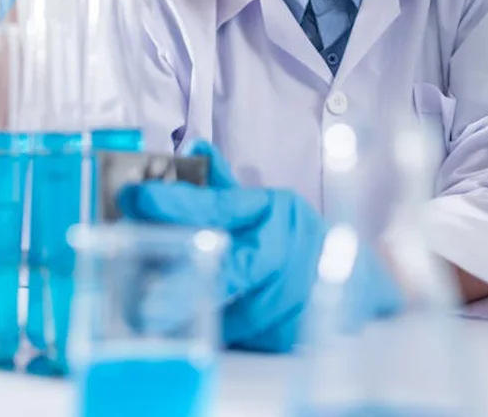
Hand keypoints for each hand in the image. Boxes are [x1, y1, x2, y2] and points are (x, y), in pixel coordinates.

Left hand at [117, 141, 402, 351]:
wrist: (356, 282)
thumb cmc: (294, 240)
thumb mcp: (265, 206)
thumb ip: (224, 187)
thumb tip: (194, 147)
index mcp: (270, 211)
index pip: (217, 205)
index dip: (173, 202)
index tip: (131, 198)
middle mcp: (283, 250)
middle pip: (229, 270)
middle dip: (182, 289)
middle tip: (141, 306)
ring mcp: (294, 295)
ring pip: (233, 314)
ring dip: (196, 320)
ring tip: (161, 320)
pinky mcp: (297, 335)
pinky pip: (246, 341)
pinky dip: (221, 338)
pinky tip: (204, 335)